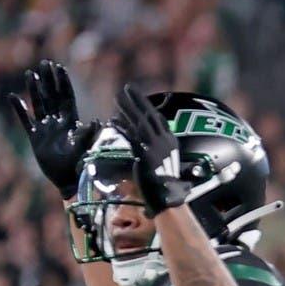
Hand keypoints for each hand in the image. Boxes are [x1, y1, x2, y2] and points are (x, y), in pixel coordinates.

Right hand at [5, 60, 99, 198]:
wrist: (66, 180)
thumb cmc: (78, 165)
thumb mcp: (84, 149)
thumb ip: (88, 135)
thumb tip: (97, 120)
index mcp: (70, 122)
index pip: (66, 97)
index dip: (63, 83)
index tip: (60, 67)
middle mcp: (57, 122)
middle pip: (51, 96)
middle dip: (49, 80)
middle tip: (45, 63)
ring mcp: (45, 128)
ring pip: (38, 104)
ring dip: (34, 89)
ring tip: (30, 74)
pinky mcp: (34, 137)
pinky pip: (25, 120)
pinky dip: (19, 109)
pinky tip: (12, 96)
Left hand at [112, 84, 236, 215]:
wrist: (166, 197)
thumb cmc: (164, 184)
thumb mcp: (164, 162)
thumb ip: (154, 150)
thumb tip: (143, 141)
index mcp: (171, 143)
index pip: (159, 120)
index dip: (148, 107)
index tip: (138, 97)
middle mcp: (165, 142)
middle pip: (149, 116)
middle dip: (138, 101)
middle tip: (127, 88)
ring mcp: (156, 148)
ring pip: (140, 123)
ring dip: (128, 109)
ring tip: (118, 97)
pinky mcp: (145, 155)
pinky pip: (131, 137)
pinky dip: (122, 128)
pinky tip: (113, 121)